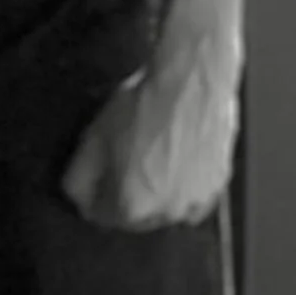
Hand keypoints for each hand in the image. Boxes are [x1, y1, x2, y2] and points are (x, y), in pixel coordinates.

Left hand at [59, 18, 239, 230]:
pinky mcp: (219, 185)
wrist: (192, 78)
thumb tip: (77, 199)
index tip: (101, 167)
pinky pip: (195, 197)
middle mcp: (166, 215)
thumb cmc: (145, 104)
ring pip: (167, 208)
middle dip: (127, 193)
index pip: (101, 214)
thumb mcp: (93, 137)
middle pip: (135, 215)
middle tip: (128, 157)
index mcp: (131, 208)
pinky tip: (181, 158)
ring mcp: (196, 202)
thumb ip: (77, 179)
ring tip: (156, 154)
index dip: (96, 189)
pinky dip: (187, 185)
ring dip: (159, 192)